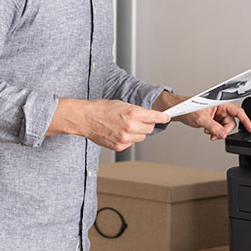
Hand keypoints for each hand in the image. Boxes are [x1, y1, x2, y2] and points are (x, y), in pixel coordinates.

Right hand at [49, 98, 170, 150]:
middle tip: (139, 120)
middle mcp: (130, 127)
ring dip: (138, 132)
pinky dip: (128, 138)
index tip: (166, 118)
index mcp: (132, 113)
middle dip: (147, 124)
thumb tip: (148, 116)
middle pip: (150, 128)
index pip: (155, 117)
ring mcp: (125, 138)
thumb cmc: (100, 109)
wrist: (85, 119)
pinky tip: (119, 132)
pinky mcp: (119, 146)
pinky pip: (131, 143)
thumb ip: (136, 110)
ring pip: (141, 137)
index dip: (162, 117)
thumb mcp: (121, 104)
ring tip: (125, 126)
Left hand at [154, 92, 250, 140]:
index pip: (238, 112)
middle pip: (231, 122)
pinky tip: (207, 131)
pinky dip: (215, 132)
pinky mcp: (213, 119)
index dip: (246, 120)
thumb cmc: (187, 108)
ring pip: (225, 126)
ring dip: (218, 132)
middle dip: (224, 130)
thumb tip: (222, 134)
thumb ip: (213, 127)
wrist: (178, 111)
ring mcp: (217, 114)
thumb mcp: (201, 118)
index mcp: (221, 103)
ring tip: (208, 132)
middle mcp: (221, 108)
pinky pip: (219, 128)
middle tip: (216, 135)